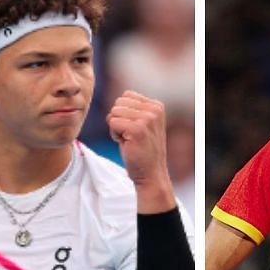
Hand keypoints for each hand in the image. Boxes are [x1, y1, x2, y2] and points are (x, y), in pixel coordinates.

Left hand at [106, 90, 174, 211]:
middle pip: (118, 103)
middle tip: (130, 136)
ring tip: (129, 140)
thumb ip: (135, 109)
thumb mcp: (143, 124)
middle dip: (118, 119)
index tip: (134, 129)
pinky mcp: (137, 129)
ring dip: (116, 127)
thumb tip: (119, 99)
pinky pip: (112, 122)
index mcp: (157, 106)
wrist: (151, 174)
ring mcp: (147, 119)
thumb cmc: (142, 150)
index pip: (126, 96)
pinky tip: (126, 144)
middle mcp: (154, 110)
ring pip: (114, 112)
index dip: (123, 113)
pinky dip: (114, 134)